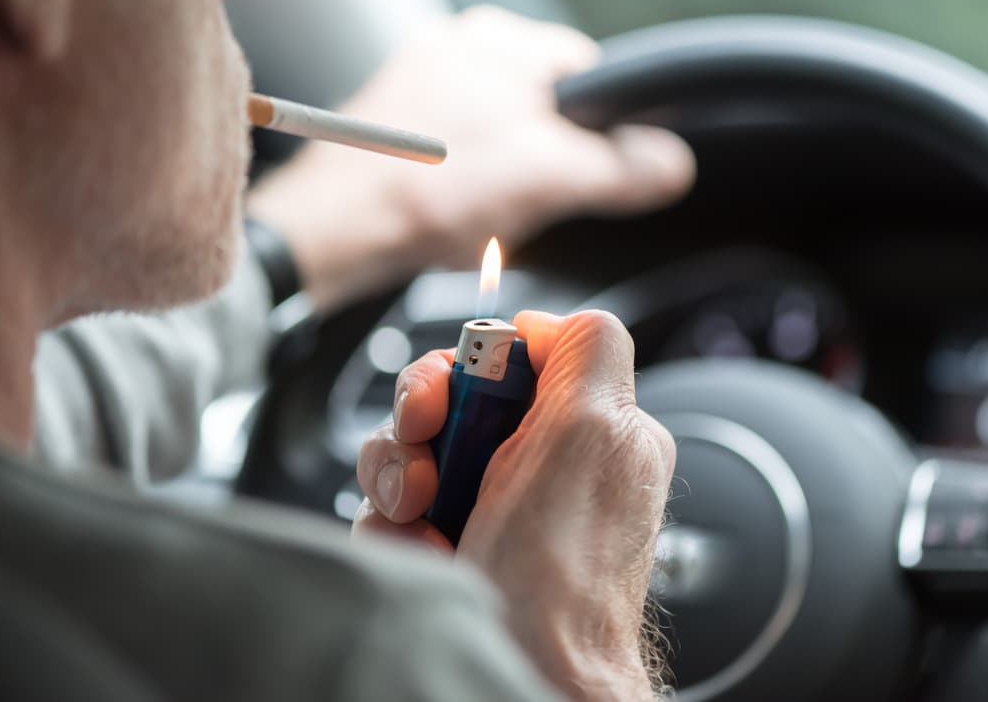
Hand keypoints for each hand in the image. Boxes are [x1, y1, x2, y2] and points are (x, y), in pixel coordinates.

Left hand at [246, 6, 695, 312]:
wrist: (333, 233)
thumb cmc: (428, 195)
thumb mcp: (548, 180)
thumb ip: (619, 168)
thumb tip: (671, 164)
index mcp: (500, 39)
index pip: (592, 75)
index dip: (607, 131)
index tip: (597, 173)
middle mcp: (458, 45)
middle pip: (549, 106)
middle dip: (553, 155)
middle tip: (532, 198)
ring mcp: (424, 80)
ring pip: (506, 129)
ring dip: (511, 170)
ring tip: (484, 207)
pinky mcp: (400, 120)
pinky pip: (462, 147)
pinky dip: (470, 178)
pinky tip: (455, 208)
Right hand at [353, 310, 675, 700]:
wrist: (525, 668)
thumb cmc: (563, 573)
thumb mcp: (596, 430)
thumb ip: (589, 347)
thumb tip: (549, 320)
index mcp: (590, 427)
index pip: (516, 353)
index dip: (476, 359)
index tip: (459, 388)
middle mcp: (541, 463)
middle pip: (451, 397)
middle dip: (421, 418)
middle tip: (427, 451)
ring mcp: (491, 508)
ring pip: (410, 450)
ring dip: (397, 475)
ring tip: (422, 515)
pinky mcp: (448, 548)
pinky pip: (391, 511)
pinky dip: (391, 528)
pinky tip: (421, 553)